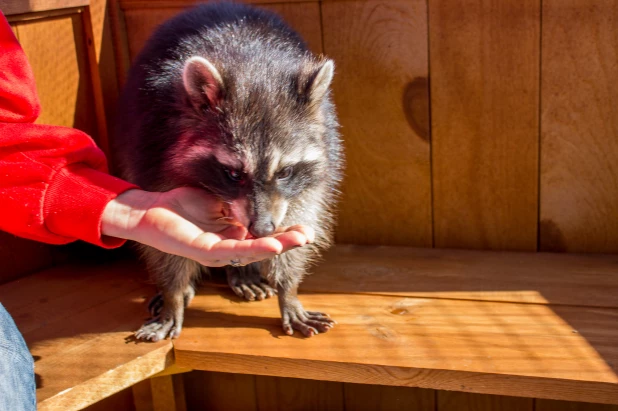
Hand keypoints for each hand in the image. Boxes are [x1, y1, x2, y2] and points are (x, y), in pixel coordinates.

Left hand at [101, 187, 313, 266]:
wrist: (152, 210)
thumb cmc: (183, 205)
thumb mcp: (219, 199)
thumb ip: (239, 202)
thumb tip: (263, 199)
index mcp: (234, 233)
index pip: (265, 234)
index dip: (285, 232)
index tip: (305, 228)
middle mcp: (230, 245)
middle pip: (264, 246)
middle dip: (288, 241)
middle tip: (310, 235)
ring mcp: (219, 252)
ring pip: (253, 251)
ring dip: (277, 246)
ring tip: (299, 241)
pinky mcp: (206, 252)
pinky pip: (234, 251)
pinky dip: (254, 248)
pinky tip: (272, 246)